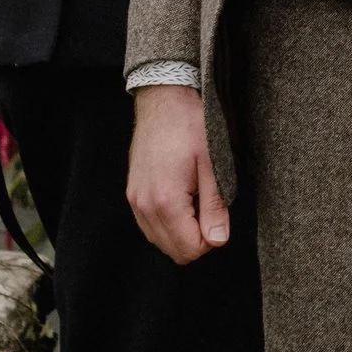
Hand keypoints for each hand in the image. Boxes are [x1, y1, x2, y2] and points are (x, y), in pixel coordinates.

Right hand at [127, 83, 231, 262]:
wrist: (164, 100)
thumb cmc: (191, 127)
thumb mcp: (212, 165)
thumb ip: (215, 207)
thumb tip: (218, 241)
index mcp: (166, 201)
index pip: (189, 249)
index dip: (211, 240)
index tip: (219, 215)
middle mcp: (144, 206)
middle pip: (174, 251)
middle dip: (197, 239)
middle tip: (210, 208)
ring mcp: (135, 200)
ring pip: (160, 241)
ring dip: (182, 232)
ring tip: (196, 200)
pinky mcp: (132, 193)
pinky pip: (149, 226)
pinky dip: (168, 223)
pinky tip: (182, 199)